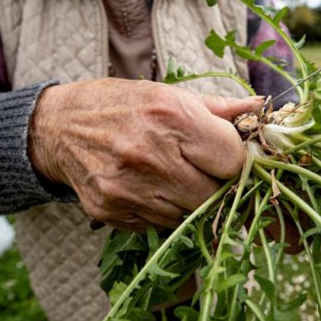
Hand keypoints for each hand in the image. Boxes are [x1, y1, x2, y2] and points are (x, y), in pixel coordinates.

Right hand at [29, 78, 262, 230]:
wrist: (58, 126)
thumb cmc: (122, 105)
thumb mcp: (171, 95)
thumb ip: (221, 109)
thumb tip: (262, 110)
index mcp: (170, 117)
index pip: (232, 160)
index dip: (237, 162)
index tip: (230, 158)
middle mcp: (149, 155)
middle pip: (214, 195)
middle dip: (217, 187)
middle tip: (205, 172)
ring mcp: (127, 188)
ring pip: (189, 215)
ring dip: (191, 202)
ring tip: (173, 176)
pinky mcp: (111, 211)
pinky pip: (160, 225)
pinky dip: (164, 212)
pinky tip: (151, 188)